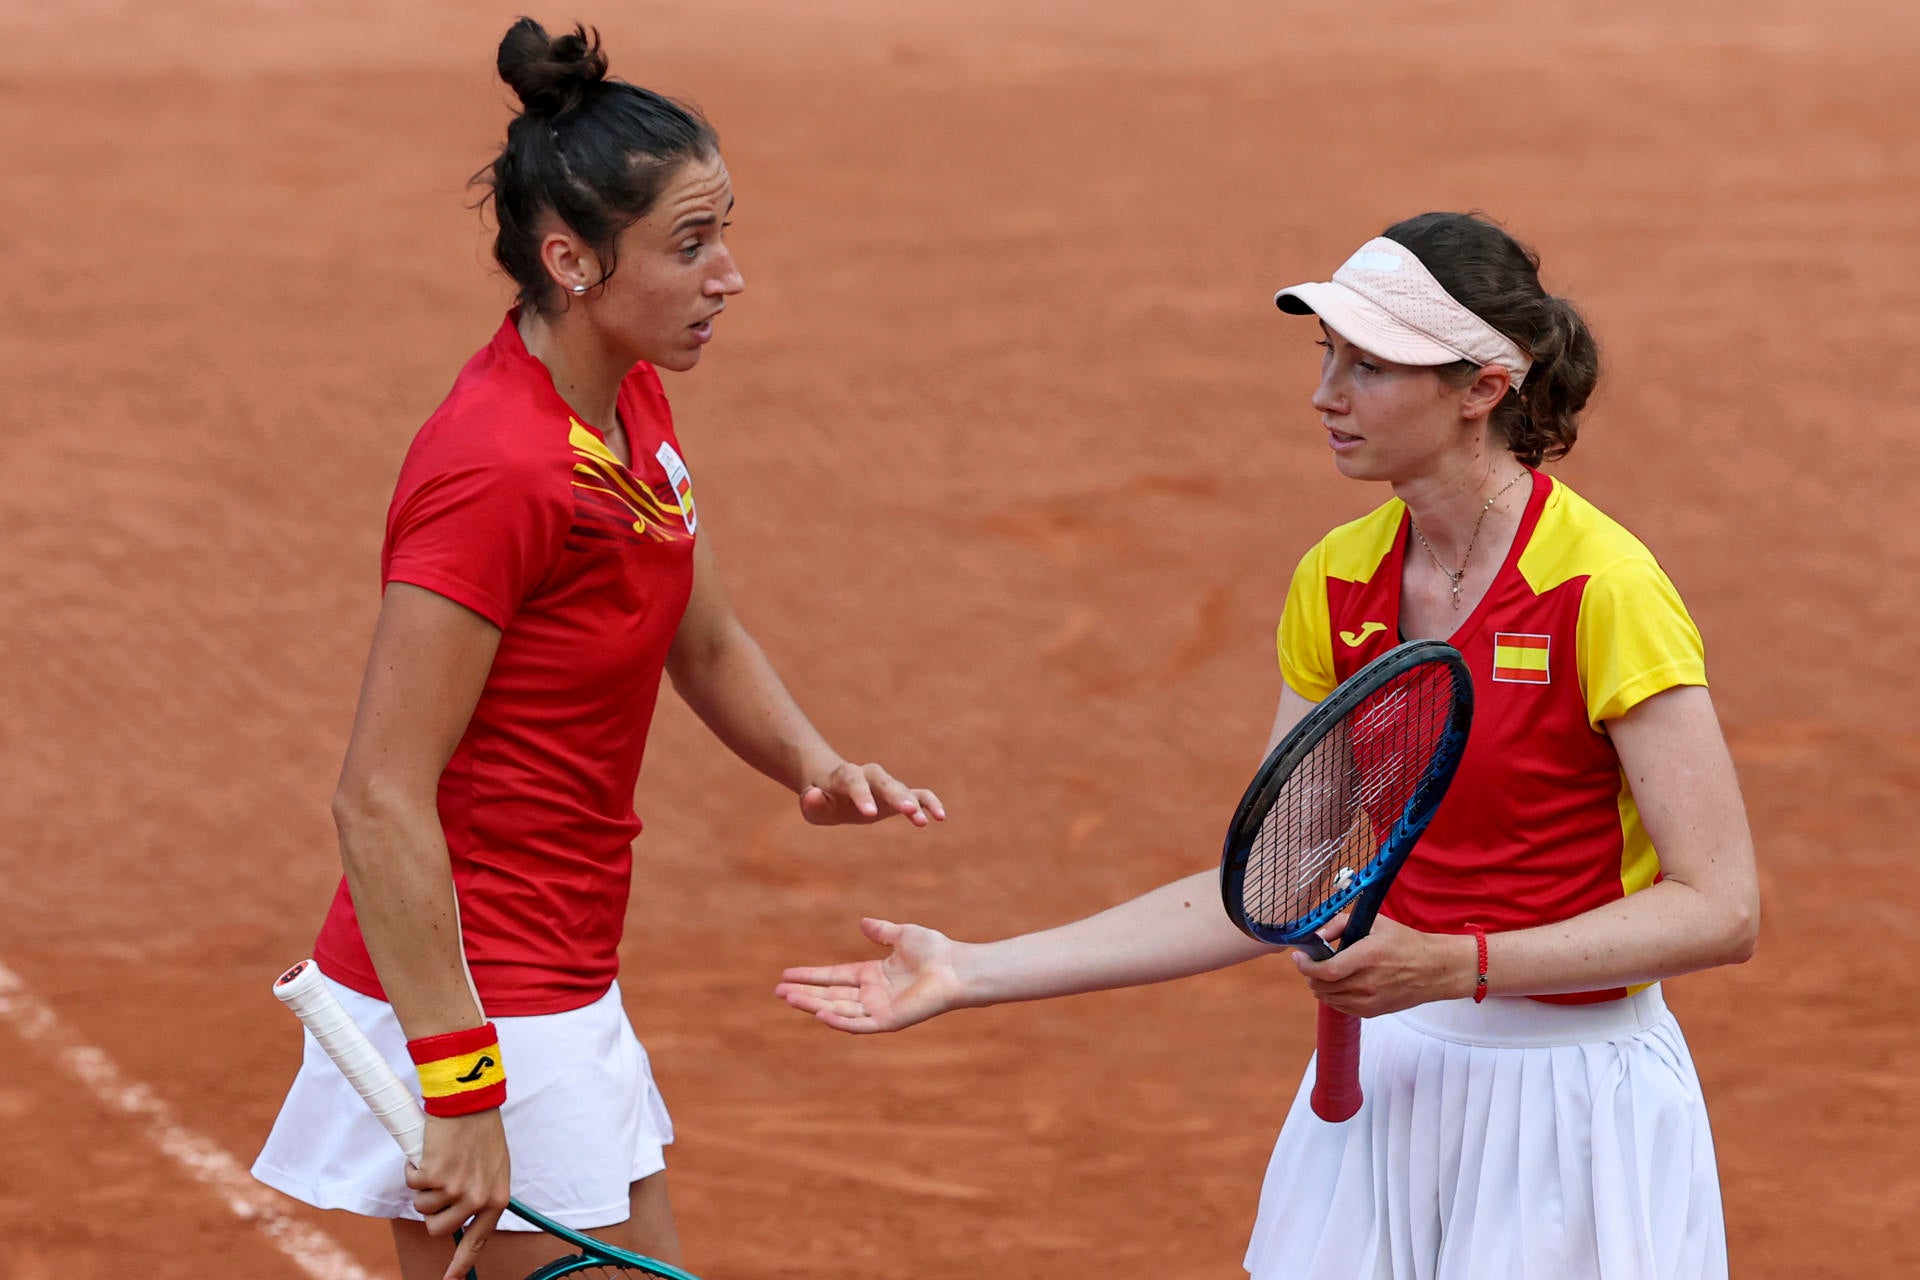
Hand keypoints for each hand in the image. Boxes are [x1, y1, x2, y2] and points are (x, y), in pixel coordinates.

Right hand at [405, 1109, 511, 1279]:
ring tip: (439, 1160)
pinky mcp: (434, 1176)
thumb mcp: (494, 1167)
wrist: (470, 1101)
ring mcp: (455, 1189)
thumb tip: (464, 1214)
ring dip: (423, 1186)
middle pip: (438, 1229)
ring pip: (422, 1207)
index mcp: (496, 1199)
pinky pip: (412, 1184)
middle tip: (437, 1184)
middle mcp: (477, 1199)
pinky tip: (430, 1150)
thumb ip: (481, 1193)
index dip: (460, 1264)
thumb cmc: (481, 1130)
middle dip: (431, 1210)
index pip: (477, 1242)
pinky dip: (414, 1167)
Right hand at [774, 917, 963, 1031]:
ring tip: (789, 999)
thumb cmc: (935, 950)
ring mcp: (879, 1009)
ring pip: (838, 1010)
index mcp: (873, 975)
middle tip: (778, 992)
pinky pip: (858, 1024)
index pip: (834, 977)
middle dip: (804, 994)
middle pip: (830, 995)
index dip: (811, 976)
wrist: (955, 967)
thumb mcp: (902, 935)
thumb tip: (863, 923)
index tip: (787, 974)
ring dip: (813, 1005)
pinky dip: (838, 1021)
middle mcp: (872, 994)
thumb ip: (882, 931)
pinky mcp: (888, 1021)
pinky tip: (820, 1013)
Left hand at [799, 761, 945, 827]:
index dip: (862, 796)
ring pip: (903, 789)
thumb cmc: (822, 799)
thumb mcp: (812, 804)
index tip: (869, 814)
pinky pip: (919, 794)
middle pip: (884, 782)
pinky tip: (940, 816)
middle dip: (896, 795)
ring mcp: (886, 784)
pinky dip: (930, 803)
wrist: (835, 788)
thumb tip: (812, 796)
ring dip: (914, 803)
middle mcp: (869, 775)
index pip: (854, 782)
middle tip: (908, 810)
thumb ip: (812, 801)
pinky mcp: (900, 794)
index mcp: (845, 776)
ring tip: (924, 821)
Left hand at [1289, 914, 1475, 1016]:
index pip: (1325, 971)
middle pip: (1322, 987)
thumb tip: (1317, 935)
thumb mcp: (1375, 923)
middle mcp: (1367, 983)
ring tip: (1327, 971)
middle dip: (1310, 974)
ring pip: (1328, 998)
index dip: (1305, 966)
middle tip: (1311, 962)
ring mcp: (1370, 1001)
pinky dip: (1333, 996)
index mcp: (1367, 958)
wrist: (1434, 970)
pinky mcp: (1372, 1012)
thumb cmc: (1406, 943)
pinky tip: (1340, 983)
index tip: (1298, 956)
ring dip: (1320, 985)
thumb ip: (1341, 924)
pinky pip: (1340, 1007)